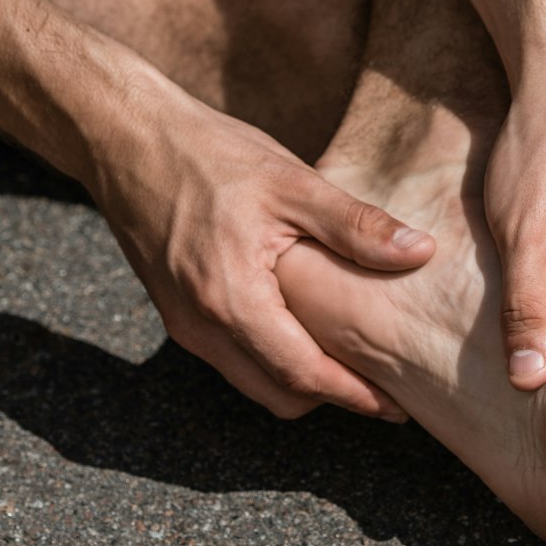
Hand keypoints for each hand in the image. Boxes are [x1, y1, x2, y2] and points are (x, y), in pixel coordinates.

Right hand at [89, 88, 435, 419]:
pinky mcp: (176, 311)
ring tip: (351, 358)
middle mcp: (201, 326)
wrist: (124, 138)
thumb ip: (355, 226)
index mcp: (231, 300)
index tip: (399, 406)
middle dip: (331, 398)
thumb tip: (421, 252)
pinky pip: (232, 356)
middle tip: (384, 384)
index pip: (303, 375)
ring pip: (253, 381)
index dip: (355, 396)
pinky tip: (304, 327)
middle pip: (278, 394)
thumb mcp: (291, 182)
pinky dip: (271, 358)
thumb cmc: (207, 152)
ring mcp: (184, 323)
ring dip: (300, 379)